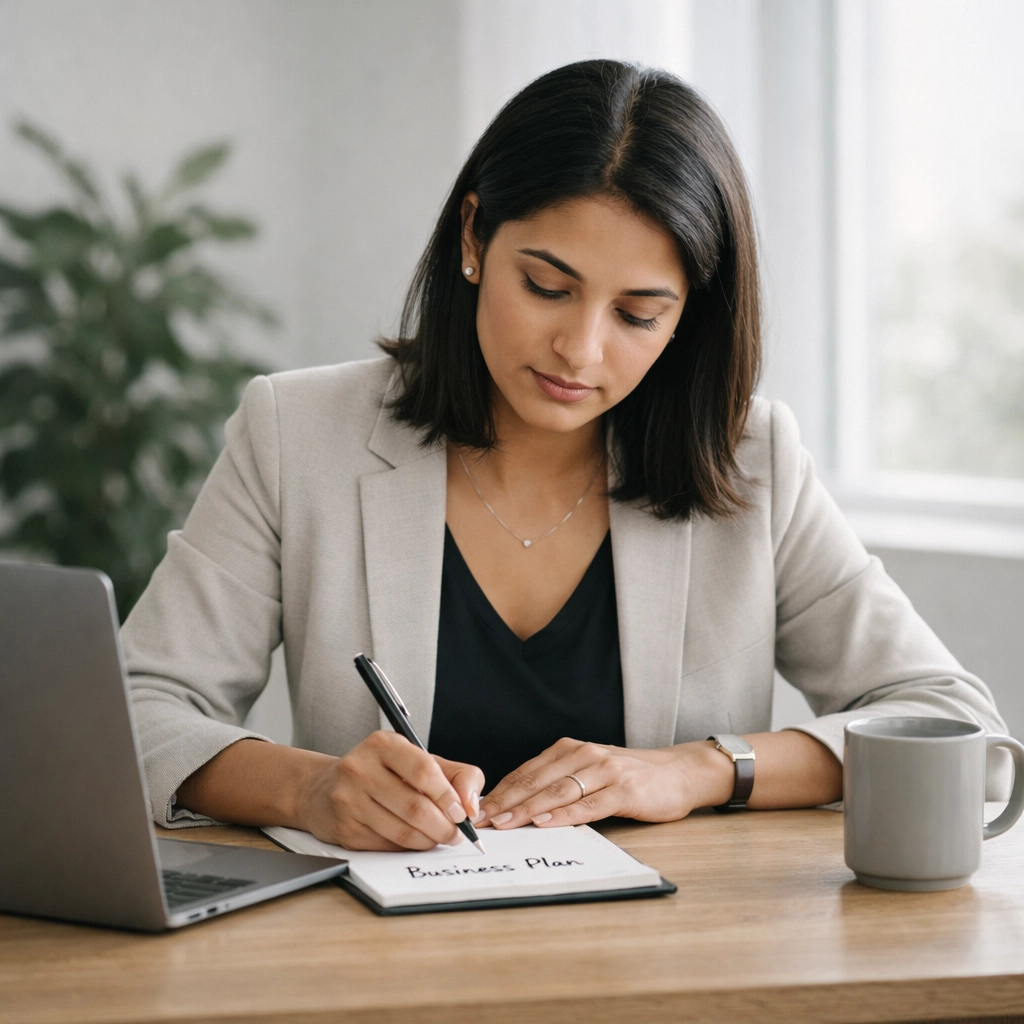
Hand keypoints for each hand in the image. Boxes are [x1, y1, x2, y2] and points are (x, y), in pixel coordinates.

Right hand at [297, 731, 484, 850]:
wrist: (325, 788)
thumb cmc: (381, 773)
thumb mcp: (418, 759)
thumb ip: (456, 775)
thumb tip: (471, 806)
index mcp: (383, 744)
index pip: (424, 770)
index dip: (447, 796)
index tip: (462, 813)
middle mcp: (360, 768)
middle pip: (415, 806)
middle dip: (444, 826)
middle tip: (456, 833)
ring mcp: (348, 800)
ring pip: (403, 831)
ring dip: (429, 840)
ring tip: (439, 837)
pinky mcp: (344, 829)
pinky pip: (387, 845)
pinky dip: (408, 847)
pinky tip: (413, 840)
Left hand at [477, 737, 732, 829]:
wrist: (679, 773)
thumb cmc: (630, 777)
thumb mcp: (590, 772)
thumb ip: (560, 782)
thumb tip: (518, 805)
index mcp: (571, 749)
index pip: (527, 771)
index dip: (501, 790)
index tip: (478, 809)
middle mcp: (584, 755)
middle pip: (536, 780)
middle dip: (506, 801)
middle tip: (481, 820)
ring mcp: (605, 771)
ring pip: (558, 791)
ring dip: (528, 808)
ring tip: (505, 823)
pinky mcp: (624, 790)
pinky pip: (590, 804)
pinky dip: (565, 815)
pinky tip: (546, 822)